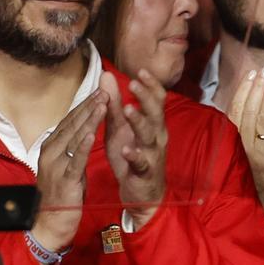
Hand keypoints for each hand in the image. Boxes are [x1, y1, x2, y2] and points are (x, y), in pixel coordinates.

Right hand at [30, 92, 107, 251]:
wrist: (51, 222)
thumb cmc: (63, 192)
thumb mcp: (69, 164)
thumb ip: (74, 147)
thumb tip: (83, 128)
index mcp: (52, 146)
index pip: (70, 121)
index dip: (85, 105)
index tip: (100, 91)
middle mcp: (51, 152)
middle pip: (73, 124)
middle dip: (90, 107)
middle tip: (105, 90)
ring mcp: (56, 165)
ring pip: (74, 137)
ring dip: (89, 120)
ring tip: (103, 104)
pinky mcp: (64, 179)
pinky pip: (75, 159)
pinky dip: (83, 145)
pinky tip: (91, 134)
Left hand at [100, 70, 167, 227]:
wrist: (142, 193)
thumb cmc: (131, 156)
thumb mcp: (120, 128)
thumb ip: (113, 103)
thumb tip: (107, 76)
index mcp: (152, 124)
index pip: (156, 100)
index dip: (150, 86)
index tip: (141, 71)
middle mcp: (156, 136)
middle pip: (155, 113)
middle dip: (146, 98)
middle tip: (134, 83)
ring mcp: (152, 154)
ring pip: (149, 135)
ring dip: (139, 122)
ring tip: (128, 110)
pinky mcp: (145, 172)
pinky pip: (141, 162)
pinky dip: (135, 155)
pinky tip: (128, 149)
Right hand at [228, 66, 263, 218]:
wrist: (260, 208)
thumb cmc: (249, 179)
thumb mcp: (237, 156)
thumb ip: (238, 134)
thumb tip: (244, 107)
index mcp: (231, 144)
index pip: (235, 112)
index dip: (243, 92)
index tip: (250, 75)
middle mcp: (244, 147)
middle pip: (250, 112)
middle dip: (258, 89)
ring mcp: (261, 153)